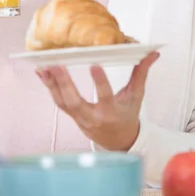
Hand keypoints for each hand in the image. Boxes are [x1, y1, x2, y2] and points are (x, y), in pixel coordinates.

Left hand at [37, 51, 159, 150]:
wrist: (117, 141)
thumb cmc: (127, 116)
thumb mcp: (136, 97)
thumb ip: (141, 73)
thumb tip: (153, 53)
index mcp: (111, 112)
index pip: (106, 97)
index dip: (100, 82)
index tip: (94, 65)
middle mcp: (92, 117)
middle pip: (75, 102)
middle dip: (64, 84)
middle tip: (56, 65)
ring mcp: (79, 118)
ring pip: (62, 102)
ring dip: (51, 84)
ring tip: (44, 66)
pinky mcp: (71, 115)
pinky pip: (58, 101)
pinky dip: (49, 87)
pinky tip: (41, 72)